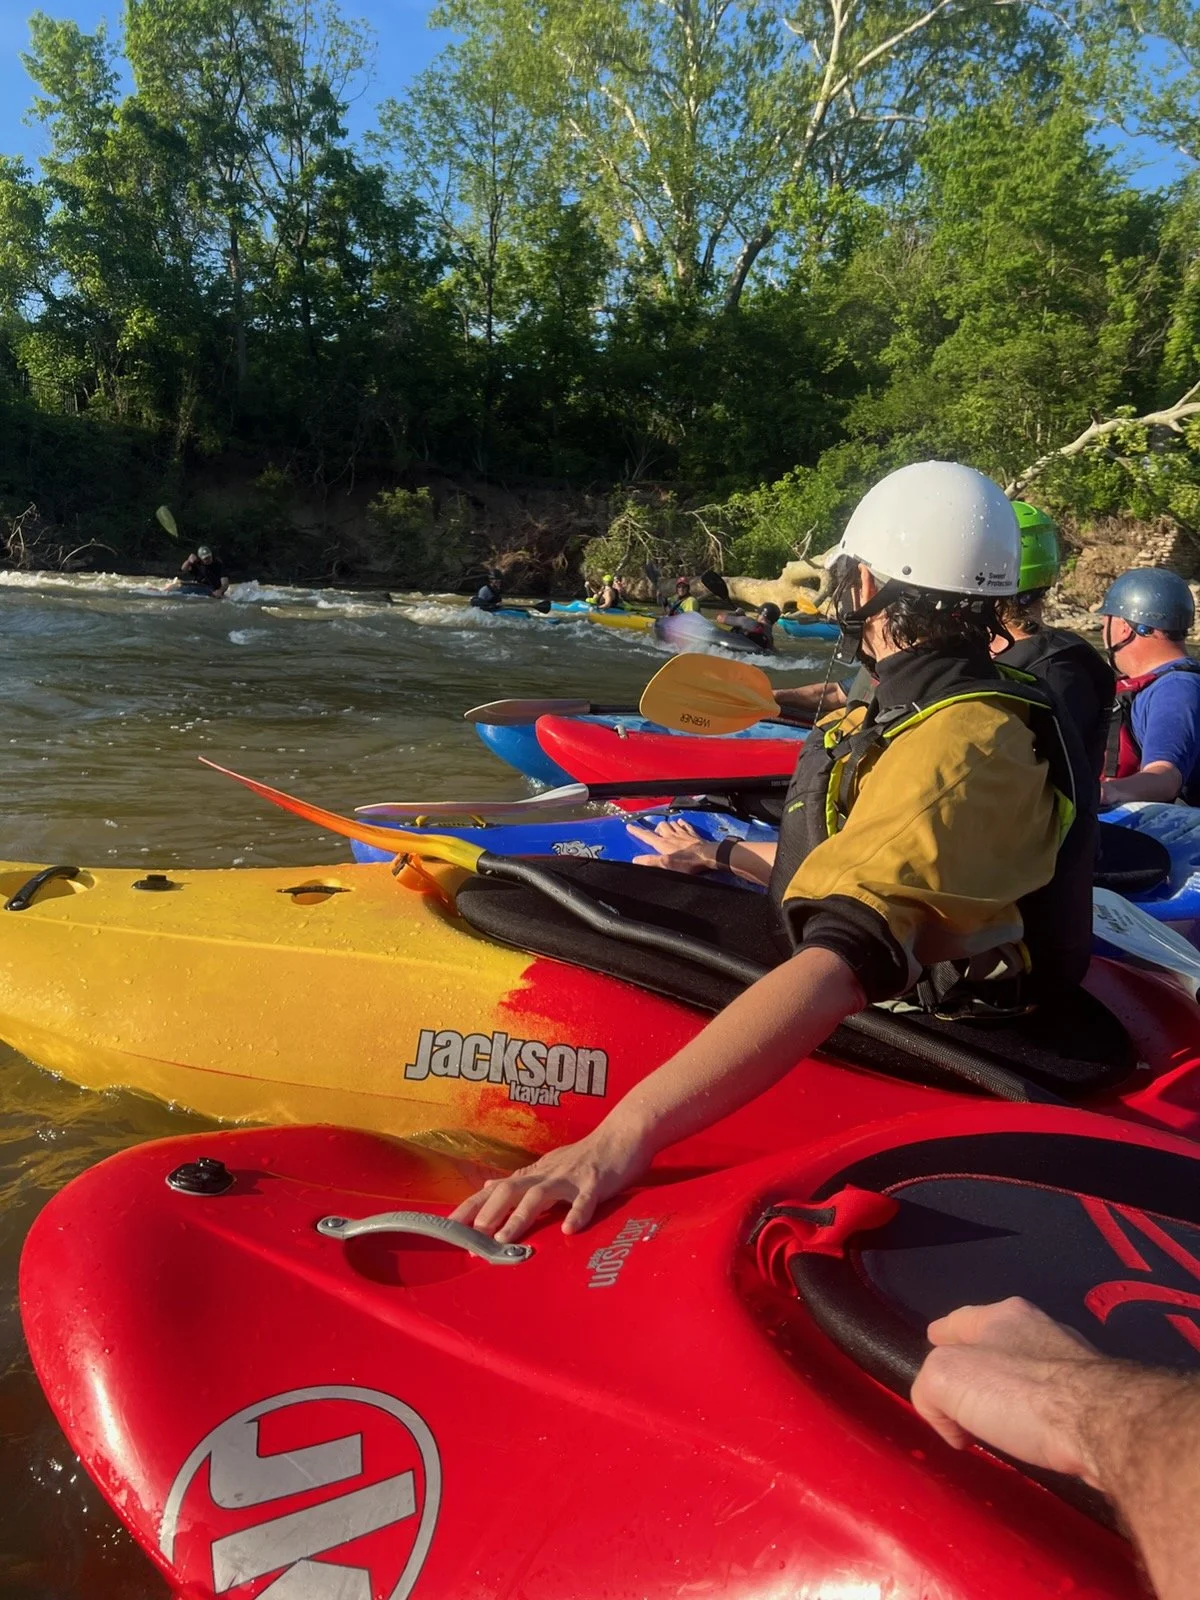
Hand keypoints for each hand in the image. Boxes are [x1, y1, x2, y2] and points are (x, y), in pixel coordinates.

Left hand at [450, 1124, 649, 1242]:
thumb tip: (488, 1186)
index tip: (448, 1228)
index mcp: (534, 1174)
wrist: (624, 1133)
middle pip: (510, 1190)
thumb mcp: (548, 1166)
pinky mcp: (596, 1183)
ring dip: (520, 1216)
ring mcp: (571, 1177)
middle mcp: (546, 1173)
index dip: (471, 1208)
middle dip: (487, 1213)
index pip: (494, 1190)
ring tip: (504, 1238)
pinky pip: (585, 1200)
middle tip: (470, 1238)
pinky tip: (568, 1230)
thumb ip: (520, 1180)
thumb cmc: (587, 1156)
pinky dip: (576, 1214)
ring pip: (540, 1195)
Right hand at [627, 817, 716, 872]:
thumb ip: (651, 861)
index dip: (637, 831)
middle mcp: (671, 836)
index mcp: (663, 844)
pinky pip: (685, 825)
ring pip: (672, 823)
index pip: (647, 836)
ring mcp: (683, 833)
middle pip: (660, 826)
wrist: (706, 855)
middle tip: (654, 833)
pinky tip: (680, 824)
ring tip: (666, 829)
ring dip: (668, 825)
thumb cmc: (687, 862)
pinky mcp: (693, 834)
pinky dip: (681, 823)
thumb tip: (635, 860)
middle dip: (655, 828)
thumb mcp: (666, 864)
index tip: (630, 826)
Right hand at [911, 1297, 1101, 1481]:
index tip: (931, 1340)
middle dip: (977, 1367)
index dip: (941, 1332)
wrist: (1105, 1427)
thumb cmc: (1020, 1393)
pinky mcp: (1101, 1401)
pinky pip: (1055, 1405)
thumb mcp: (945, 1380)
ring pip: (1028, 1374)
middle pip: (996, 1345)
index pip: (960, 1319)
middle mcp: (1042, 1331)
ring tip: (995, 1425)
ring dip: (1010, 1396)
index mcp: (1004, 1316)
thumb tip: (947, 1417)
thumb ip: (928, 1390)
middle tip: (960, 1399)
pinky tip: (1033, 1440)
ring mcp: (1076, 1364)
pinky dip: (1038, 1420)